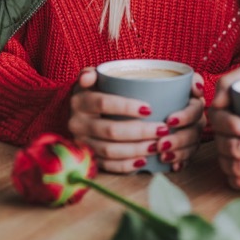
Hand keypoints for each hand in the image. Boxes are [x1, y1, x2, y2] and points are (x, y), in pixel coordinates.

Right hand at [68, 68, 205, 172]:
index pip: (104, 103)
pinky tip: (143, 162)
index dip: (127, 106)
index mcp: (80, 101)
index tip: (150, 108)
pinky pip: (107, 166)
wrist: (77, 113)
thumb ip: (91, 73)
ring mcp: (82, 143)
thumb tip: (90, 75)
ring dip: (136, 149)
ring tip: (157, 145)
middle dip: (140, 131)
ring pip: (110, 151)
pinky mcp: (88, 158)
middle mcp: (77, 123)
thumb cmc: (95, 92)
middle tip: (162, 129)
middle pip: (110, 130)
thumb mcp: (91, 79)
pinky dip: (126, 166)